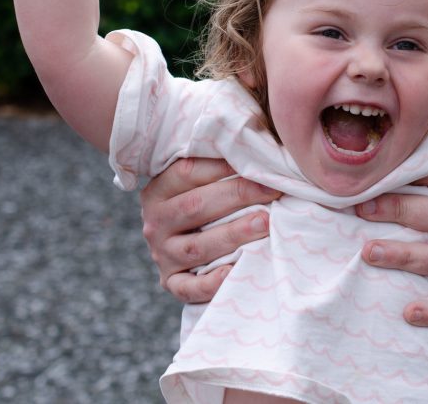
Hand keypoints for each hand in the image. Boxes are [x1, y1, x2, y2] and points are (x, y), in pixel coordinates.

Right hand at [140, 158, 282, 302]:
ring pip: (196, 247)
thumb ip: (221, 159)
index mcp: (158, 190)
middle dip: (236, 196)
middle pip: (194, 207)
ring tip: (265, 223)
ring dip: (233, 234)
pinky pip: (189, 288)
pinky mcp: (172, 284)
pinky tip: (232, 273)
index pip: (186, 172)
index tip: (257, 162)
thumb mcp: (201, 178)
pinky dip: (210, 283)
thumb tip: (256, 140)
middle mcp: (155, 223)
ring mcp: (162, 255)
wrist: (185, 242)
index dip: (221, 166)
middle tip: (273, 190)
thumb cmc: (207, 199)